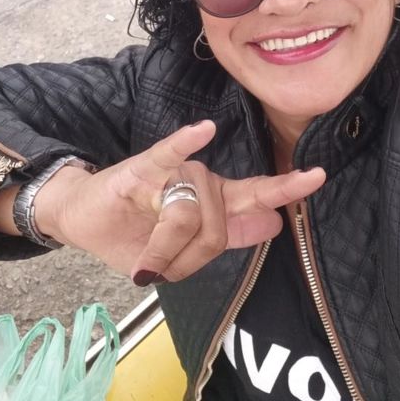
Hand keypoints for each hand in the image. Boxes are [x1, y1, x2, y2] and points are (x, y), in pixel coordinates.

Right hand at [35, 120, 325, 284]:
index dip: (287, 188)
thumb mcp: (178, 252)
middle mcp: (199, 181)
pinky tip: (204, 132)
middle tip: (162, 268)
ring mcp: (172, 173)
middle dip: (193, 255)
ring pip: (189, 211)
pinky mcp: (142, 169)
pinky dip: (185, 144)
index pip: (256, 194)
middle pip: (220, 221)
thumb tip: (275, 225)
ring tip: (145, 260)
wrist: (81, 220)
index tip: (318, 176)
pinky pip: (168, 155)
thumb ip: (225, 237)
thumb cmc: (132, 233)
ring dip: (165, 247)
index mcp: (212, 200)